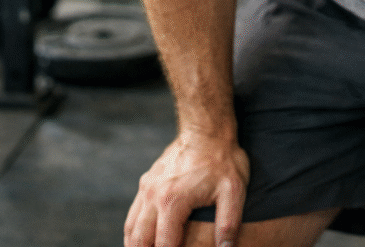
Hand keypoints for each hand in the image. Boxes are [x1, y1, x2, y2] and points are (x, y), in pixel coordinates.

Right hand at [124, 131, 249, 246]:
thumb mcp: (233, 190)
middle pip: (139, 241)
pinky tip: (141, 242)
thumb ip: (229, 222)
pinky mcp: (147, 181)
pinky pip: (133, 214)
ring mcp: (147, 187)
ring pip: (131, 228)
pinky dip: (133, 232)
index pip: (163, 246)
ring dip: (135, 246)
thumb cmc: (222, 159)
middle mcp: (154, 196)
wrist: (207, 128)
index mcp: (172, 202)